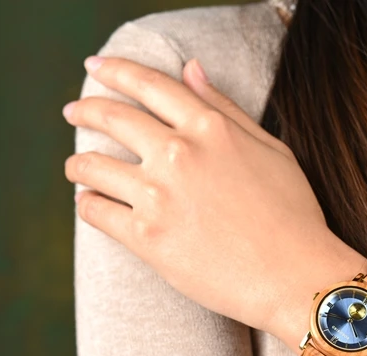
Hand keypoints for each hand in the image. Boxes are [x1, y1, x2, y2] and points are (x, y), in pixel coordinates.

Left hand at [63, 54, 363, 337]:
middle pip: (112, 117)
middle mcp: (178, 153)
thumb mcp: (269, 149)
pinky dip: (87, 203)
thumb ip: (224, 108)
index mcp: (209, 127)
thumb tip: (190, 70)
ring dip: (78, 163)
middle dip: (85, 110)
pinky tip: (91, 203)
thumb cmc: (292, 214)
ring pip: (93, 166)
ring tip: (77, 167)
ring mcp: (159, 196)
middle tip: (73, 111)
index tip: (97, 66)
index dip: (116, 71)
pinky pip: (96, 211)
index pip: (149, 84)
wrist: (293, 277)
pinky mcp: (146, 238)